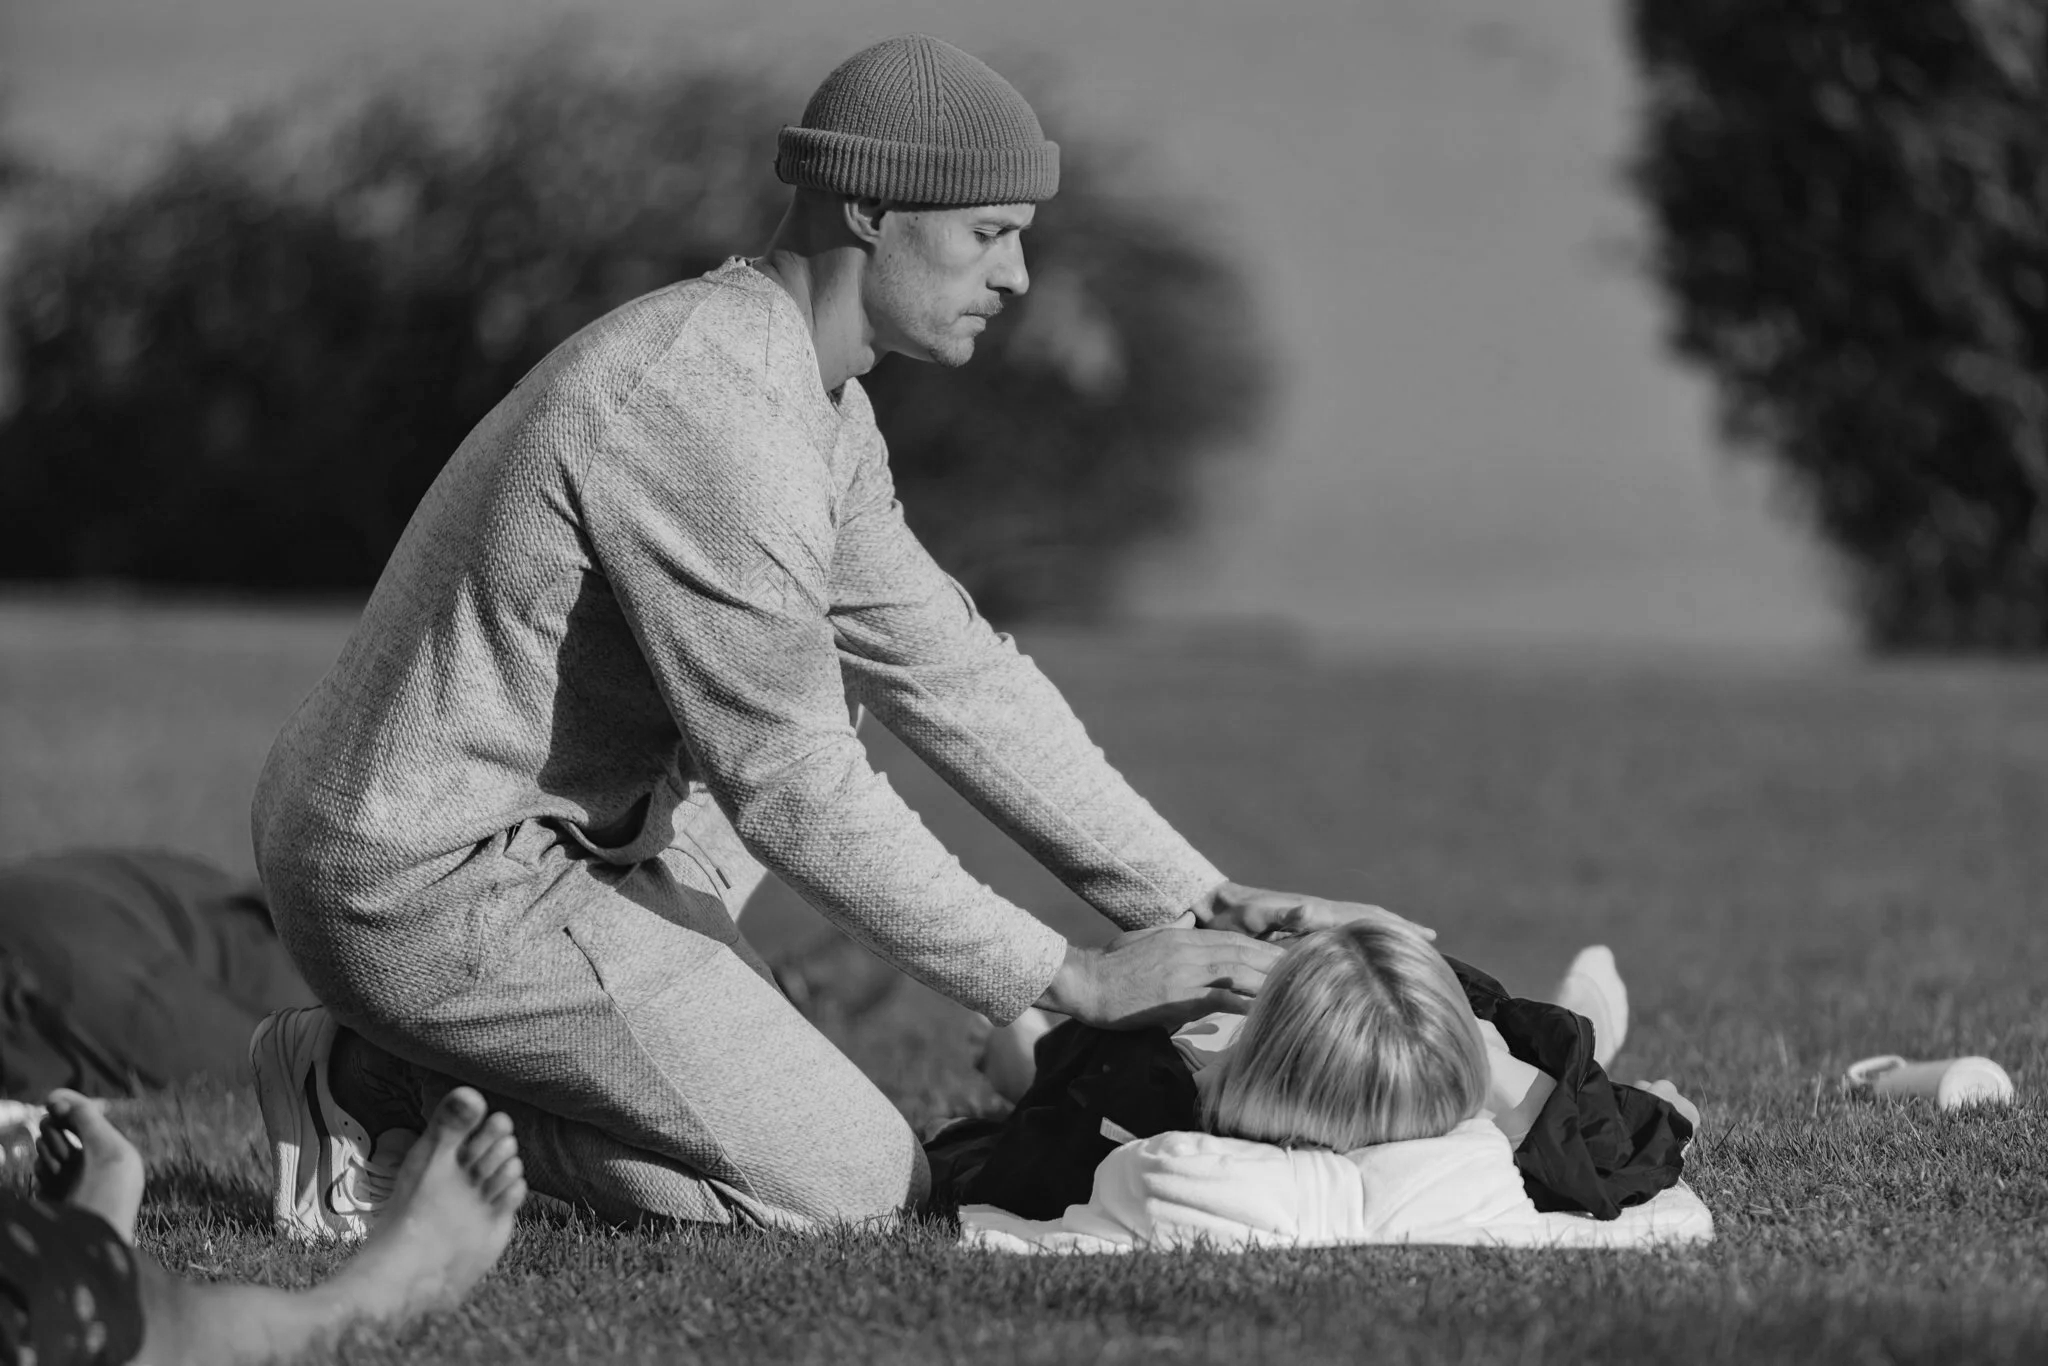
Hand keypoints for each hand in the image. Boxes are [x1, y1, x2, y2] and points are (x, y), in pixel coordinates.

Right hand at [1036, 925, 1284, 1030]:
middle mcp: (1189, 949)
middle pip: (1244, 952)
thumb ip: (1171, 927)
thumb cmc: (1110, 965)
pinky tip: (1264, 1011)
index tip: (1286, 956)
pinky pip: (1220, 997)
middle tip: (1307, 969)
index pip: (1234, 940)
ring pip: (1238, 971)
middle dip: (1276, 961)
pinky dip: (1245, 1002)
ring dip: (1268, 979)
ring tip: (1297, 988)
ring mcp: (1185, 971)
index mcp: (1183, 936)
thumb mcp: (1144, 936)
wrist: (1085, 983)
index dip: (1263, 947)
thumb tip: (1188, 916)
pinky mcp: (1177, 995)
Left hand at [1188, 880, 1433, 941]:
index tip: (1423, 934)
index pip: (1363, 917)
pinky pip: (1341, 934)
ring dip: (1383, 930)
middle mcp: (1319, 913)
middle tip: (1431, 939)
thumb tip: (1310, 910)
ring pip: (1357, 923)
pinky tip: (1367, 952)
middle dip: (1398, 926)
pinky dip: (1361, 937)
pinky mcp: (1302, 931)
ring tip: (1410, 943)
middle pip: (1367, 917)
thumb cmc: (1232, 917)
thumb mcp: (1253, 917)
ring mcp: (1312, 921)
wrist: (1214, 906)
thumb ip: (1281, 914)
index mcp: (1315, 913)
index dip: (1392, 925)